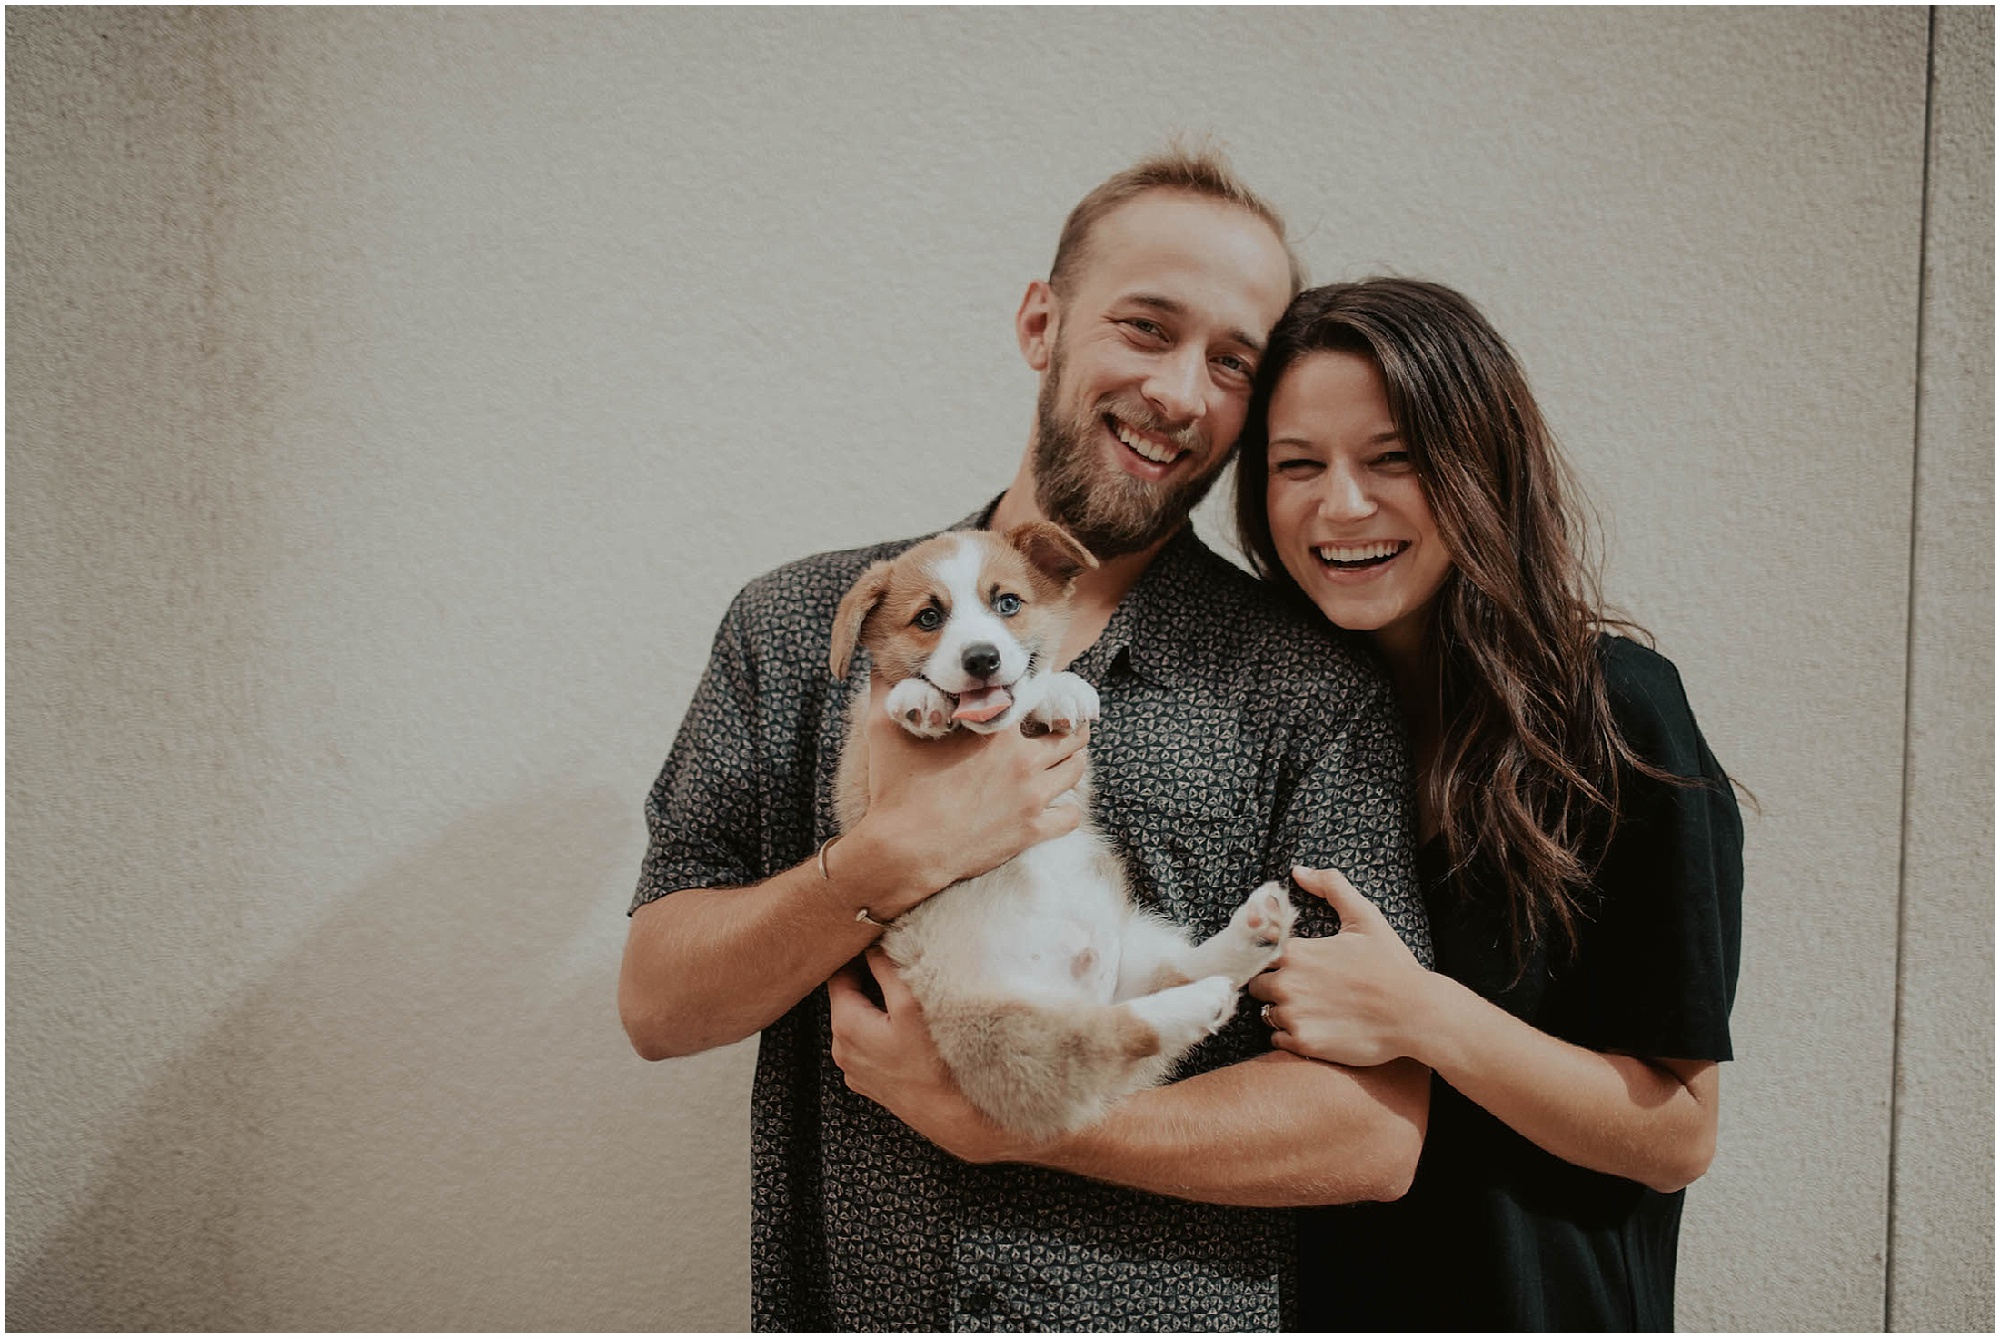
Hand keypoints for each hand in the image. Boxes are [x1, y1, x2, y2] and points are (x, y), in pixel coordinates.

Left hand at [826, 948, 1022, 1163]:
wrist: (954, 1117)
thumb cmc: (935, 1062)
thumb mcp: (910, 1004)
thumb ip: (886, 968)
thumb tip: (873, 944)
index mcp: (845, 1025)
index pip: (838, 974)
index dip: (857, 956)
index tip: (879, 944)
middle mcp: (842, 1049)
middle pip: (848, 998)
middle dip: (869, 982)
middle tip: (899, 969)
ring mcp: (855, 1069)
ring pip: (860, 1022)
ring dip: (877, 1008)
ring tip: (907, 1001)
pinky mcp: (871, 1083)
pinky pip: (870, 1045)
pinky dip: (883, 1032)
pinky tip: (909, 1033)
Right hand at [853, 674, 1089, 912]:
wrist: (904, 851)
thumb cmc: (895, 789)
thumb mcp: (885, 729)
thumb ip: (885, 688)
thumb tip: (877, 662)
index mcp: (994, 731)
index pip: (1035, 697)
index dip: (1038, 691)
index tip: (1032, 694)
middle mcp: (1022, 761)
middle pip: (1069, 733)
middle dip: (1068, 725)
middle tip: (1062, 725)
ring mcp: (1031, 797)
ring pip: (1076, 770)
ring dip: (1072, 761)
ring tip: (1062, 759)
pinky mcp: (1032, 830)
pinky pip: (1071, 815)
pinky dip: (1067, 807)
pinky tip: (1054, 804)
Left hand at [1247, 866, 1433, 1067]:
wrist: (1416, 1014)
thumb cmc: (1391, 964)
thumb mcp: (1365, 917)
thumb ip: (1331, 887)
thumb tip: (1299, 872)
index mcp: (1296, 951)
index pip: (1259, 953)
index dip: (1272, 959)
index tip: (1290, 965)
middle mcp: (1287, 983)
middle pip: (1257, 985)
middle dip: (1274, 986)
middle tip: (1305, 989)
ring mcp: (1294, 1015)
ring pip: (1266, 1013)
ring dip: (1282, 1012)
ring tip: (1314, 1010)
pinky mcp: (1303, 1043)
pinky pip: (1277, 1040)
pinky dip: (1290, 1036)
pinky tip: (1316, 1028)